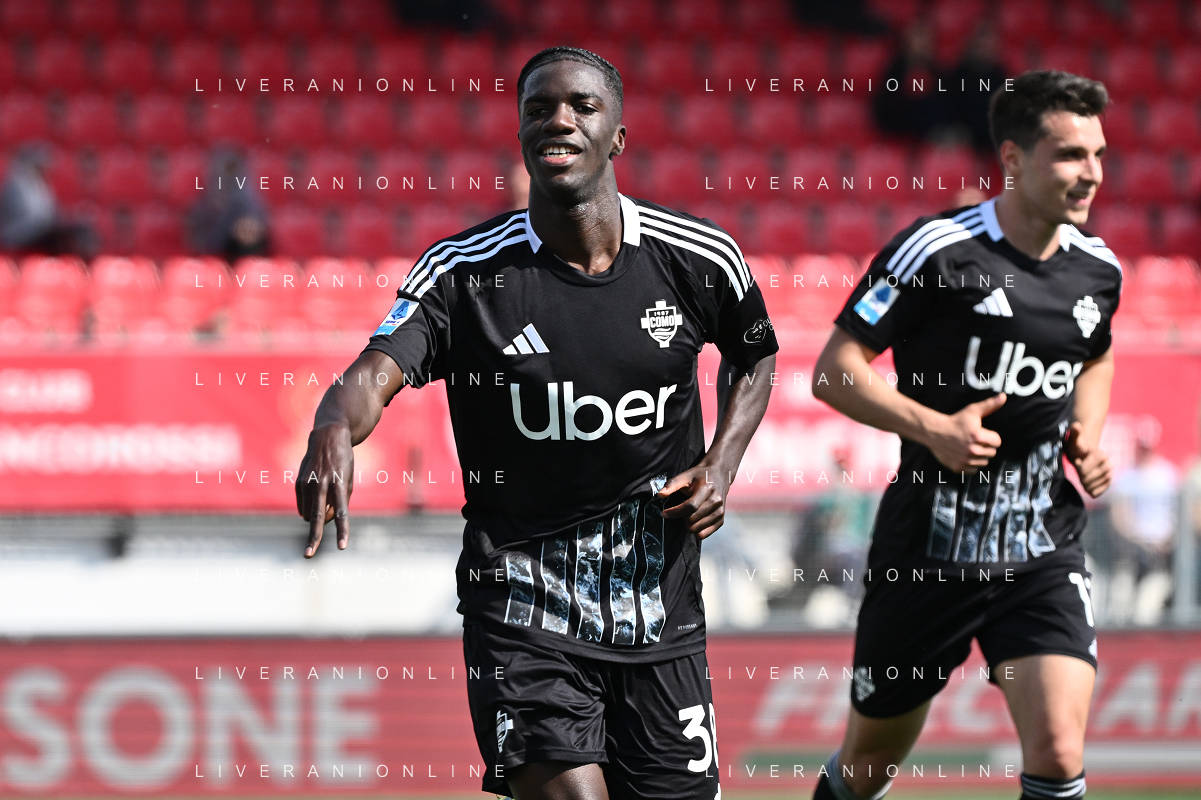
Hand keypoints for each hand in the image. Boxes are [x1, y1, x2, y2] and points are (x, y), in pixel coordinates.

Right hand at [295, 423, 354, 556]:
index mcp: (339, 485)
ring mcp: (308, 483)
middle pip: (318, 517)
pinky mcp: (298, 482)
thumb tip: (320, 521)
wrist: (327, 437)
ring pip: (310, 514)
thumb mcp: (348, 480)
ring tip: (327, 498)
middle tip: (308, 555)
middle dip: (313, 538)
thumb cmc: (343, 463)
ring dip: (318, 516)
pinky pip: (303, 506)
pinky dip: (310, 507)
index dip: (342, 530)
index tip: (342, 546)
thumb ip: (338, 502)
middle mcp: (322, 485)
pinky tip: (316, 495)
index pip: (342, 513)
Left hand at [659, 464, 729, 538]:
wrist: (720, 474)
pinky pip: (705, 534)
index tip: (663, 514)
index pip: (690, 506)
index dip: (675, 512)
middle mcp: (716, 501)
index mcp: (707, 489)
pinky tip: (693, 523)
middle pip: (693, 519)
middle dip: (681, 518)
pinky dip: (696, 532)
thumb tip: (660, 494)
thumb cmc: (700, 475)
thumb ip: (672, 484)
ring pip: (698, 528)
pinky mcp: (722, 519)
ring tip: (687, 515)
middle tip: (679, 511)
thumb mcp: (686, 475)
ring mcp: (720, 511)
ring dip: (688, 525)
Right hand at [924, 393, 1005, 472]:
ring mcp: (964, 460)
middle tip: (975, 441)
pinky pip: (973, 470)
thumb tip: (1004, 396)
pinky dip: (971, 465)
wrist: (934, 432)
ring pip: (984, 462)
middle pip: (992, 453)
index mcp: (977, 436)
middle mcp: (972, 450)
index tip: (982, 434)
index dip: (991, 437)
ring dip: (980, 456)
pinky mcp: (958, 467)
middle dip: (986, 447)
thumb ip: (990, 405)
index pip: (997, 442)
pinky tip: (965, 455)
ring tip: (970, 447)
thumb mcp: (972, 411)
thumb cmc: (955, 421)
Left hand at [1066, 421, 1110, 497]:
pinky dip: (1093, 491)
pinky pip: (1099, 491)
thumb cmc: (1077, 445)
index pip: (1084, 469)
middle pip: (1089, 478)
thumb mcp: (1073, 439)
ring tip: (1082, 479)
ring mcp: (1108, 473)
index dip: (1078, 467)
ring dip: (1086, 485)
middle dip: (1081, 477)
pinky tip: (1089, 488)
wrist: (1085, 452)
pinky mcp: (1107, 481)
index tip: (1077, 461)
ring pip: (1094, 486)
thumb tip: (1077, 426)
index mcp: (1100, 455)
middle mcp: (1107, 464)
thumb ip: (1075, 433)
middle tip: (1078, 471)